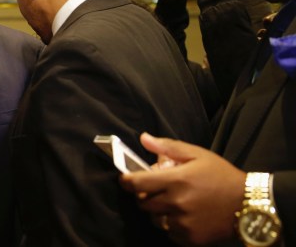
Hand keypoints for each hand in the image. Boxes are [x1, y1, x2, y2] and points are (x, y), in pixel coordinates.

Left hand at [120, 133, 244, 245]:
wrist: (249, 204)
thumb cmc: (222, 175)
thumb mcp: (197, 155)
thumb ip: (168, 147)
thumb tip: (144, 138)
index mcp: (176, 181)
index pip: (136, 184)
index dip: (126, 181)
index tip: (126, 179)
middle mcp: (177, 203)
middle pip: (143, 202)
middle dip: (145, 195)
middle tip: (158, 189)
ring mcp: (183, 223)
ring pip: (154, 219)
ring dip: (158, 211)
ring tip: (174, 203)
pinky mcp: (190, 238)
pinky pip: (169, 232)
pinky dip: (171, 225)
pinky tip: (185, 216)